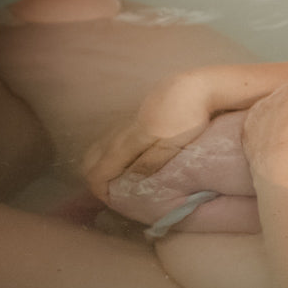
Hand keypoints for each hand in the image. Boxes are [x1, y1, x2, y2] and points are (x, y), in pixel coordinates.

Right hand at [82, 73, 210, 201]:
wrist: (195, 86)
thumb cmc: (189, 117)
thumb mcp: (173, 145)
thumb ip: (150, 163)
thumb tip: (128, 181)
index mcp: (131, 141)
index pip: (100, 168)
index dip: (99, 189)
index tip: (109, 202)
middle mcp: (122, 131)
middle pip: (91, 157)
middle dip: (93, 177)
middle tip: (108, 194)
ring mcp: (126, 122)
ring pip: (100, 146)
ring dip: (100, 165)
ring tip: (115, 181)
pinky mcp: (135, 116)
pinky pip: (111, 138)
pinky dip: (109, 153)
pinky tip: (123, 160)